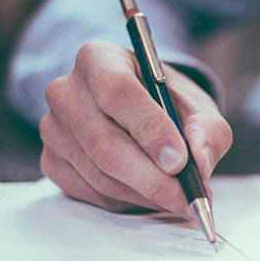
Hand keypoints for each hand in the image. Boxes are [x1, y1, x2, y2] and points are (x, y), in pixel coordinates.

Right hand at [39, 41, 231, 213]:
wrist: (138, 112)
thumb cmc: (166, 103)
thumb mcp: (197, 106)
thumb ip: (207, 129)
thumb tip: (200, 161)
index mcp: (99, 59)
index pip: (117, 91)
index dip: (149, 129)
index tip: (180, 161)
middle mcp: (66, 91)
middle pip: (104, 143)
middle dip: (152, 178)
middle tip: (187, 198)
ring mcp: (53, 129)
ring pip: (100, 174)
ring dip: (145, 194)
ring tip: (178, 199)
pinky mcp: (52, 162)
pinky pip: (91, 193)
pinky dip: (127, 201)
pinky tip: (150, 195)